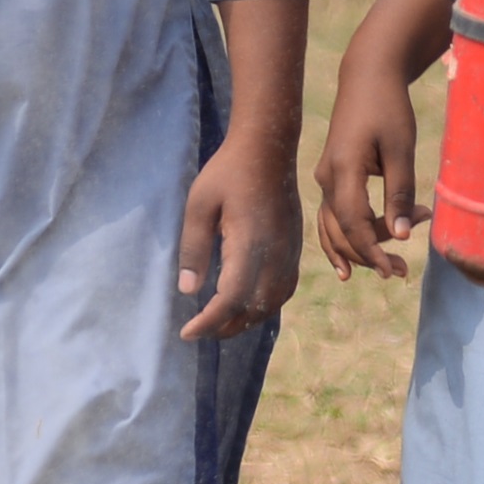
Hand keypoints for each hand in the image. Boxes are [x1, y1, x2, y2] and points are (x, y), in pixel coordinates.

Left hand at [178, 139, 302, 340]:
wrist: (269, 150)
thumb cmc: (228, 173)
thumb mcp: (199, 205)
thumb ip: (194, 249)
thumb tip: (188, 290)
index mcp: (249, 245)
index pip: (230, 299)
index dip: (208, 322)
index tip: (187, 332)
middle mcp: (275, 256)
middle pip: (254, 309)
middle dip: (225, 327)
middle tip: (199, 331)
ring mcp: (290, 254)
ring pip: (272, 303)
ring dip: (247, 319)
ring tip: (222, 323)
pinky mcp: (296, 250)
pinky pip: (285, 290)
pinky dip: (267, 306)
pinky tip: (250, 304)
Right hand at [315, 0, 455, 279]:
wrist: (368, 77)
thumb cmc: (389, 108)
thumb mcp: (401, 149)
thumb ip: (399, 193)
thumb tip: (399, 236)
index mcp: (343, 170)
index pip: (354, 224)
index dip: (373, 252)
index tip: (395, 270)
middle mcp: (327, 177)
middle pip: (342, 231)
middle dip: (371, 255)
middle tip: (403, 272)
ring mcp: (325, 177)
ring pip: (334, 227)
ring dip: (359, 250)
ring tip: (390, 268)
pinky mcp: (331, 176)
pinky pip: (331, 216)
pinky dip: (342, 239)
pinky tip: (351, 264)